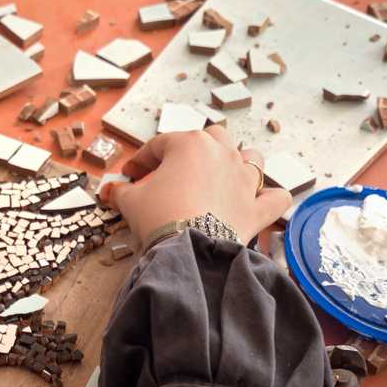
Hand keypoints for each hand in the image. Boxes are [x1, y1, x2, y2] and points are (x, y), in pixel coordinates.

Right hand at [99, 126, 291, 245]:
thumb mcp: (131, 201)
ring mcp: (244, 179)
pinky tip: (264, 200)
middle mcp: (222, 154)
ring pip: (251, 158)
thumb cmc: (159, 217)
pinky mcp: (258, 207)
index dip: (140, 161)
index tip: (129, 176)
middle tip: (177, 169)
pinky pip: (276, 197)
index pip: (159, 146)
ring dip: (239, 163)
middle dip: (195, 149)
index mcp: (189, 144)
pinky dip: (271, 198)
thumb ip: (121, 192)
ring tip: (224, 175)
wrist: (187, 249)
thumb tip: (110, 192)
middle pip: (212, 137)